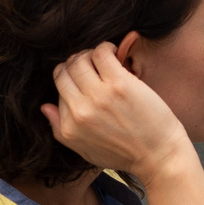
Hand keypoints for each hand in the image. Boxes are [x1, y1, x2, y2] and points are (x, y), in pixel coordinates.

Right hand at [42, 43, 194, 182]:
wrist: (158, 156)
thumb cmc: (125, 153)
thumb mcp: (84, 150)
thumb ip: (60, 129)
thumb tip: (45, 106)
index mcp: (69, 125)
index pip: (59, 85)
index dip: (71, 78)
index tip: (85, 77)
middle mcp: (80, 110)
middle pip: (65, 69)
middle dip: (77, 63)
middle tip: (93, 65)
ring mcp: (100, 95)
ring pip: (80, 59)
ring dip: (90, 54)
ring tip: (104, 60)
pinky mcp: (120, 84)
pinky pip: (102, 53)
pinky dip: (106, 48)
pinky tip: (114, 54)